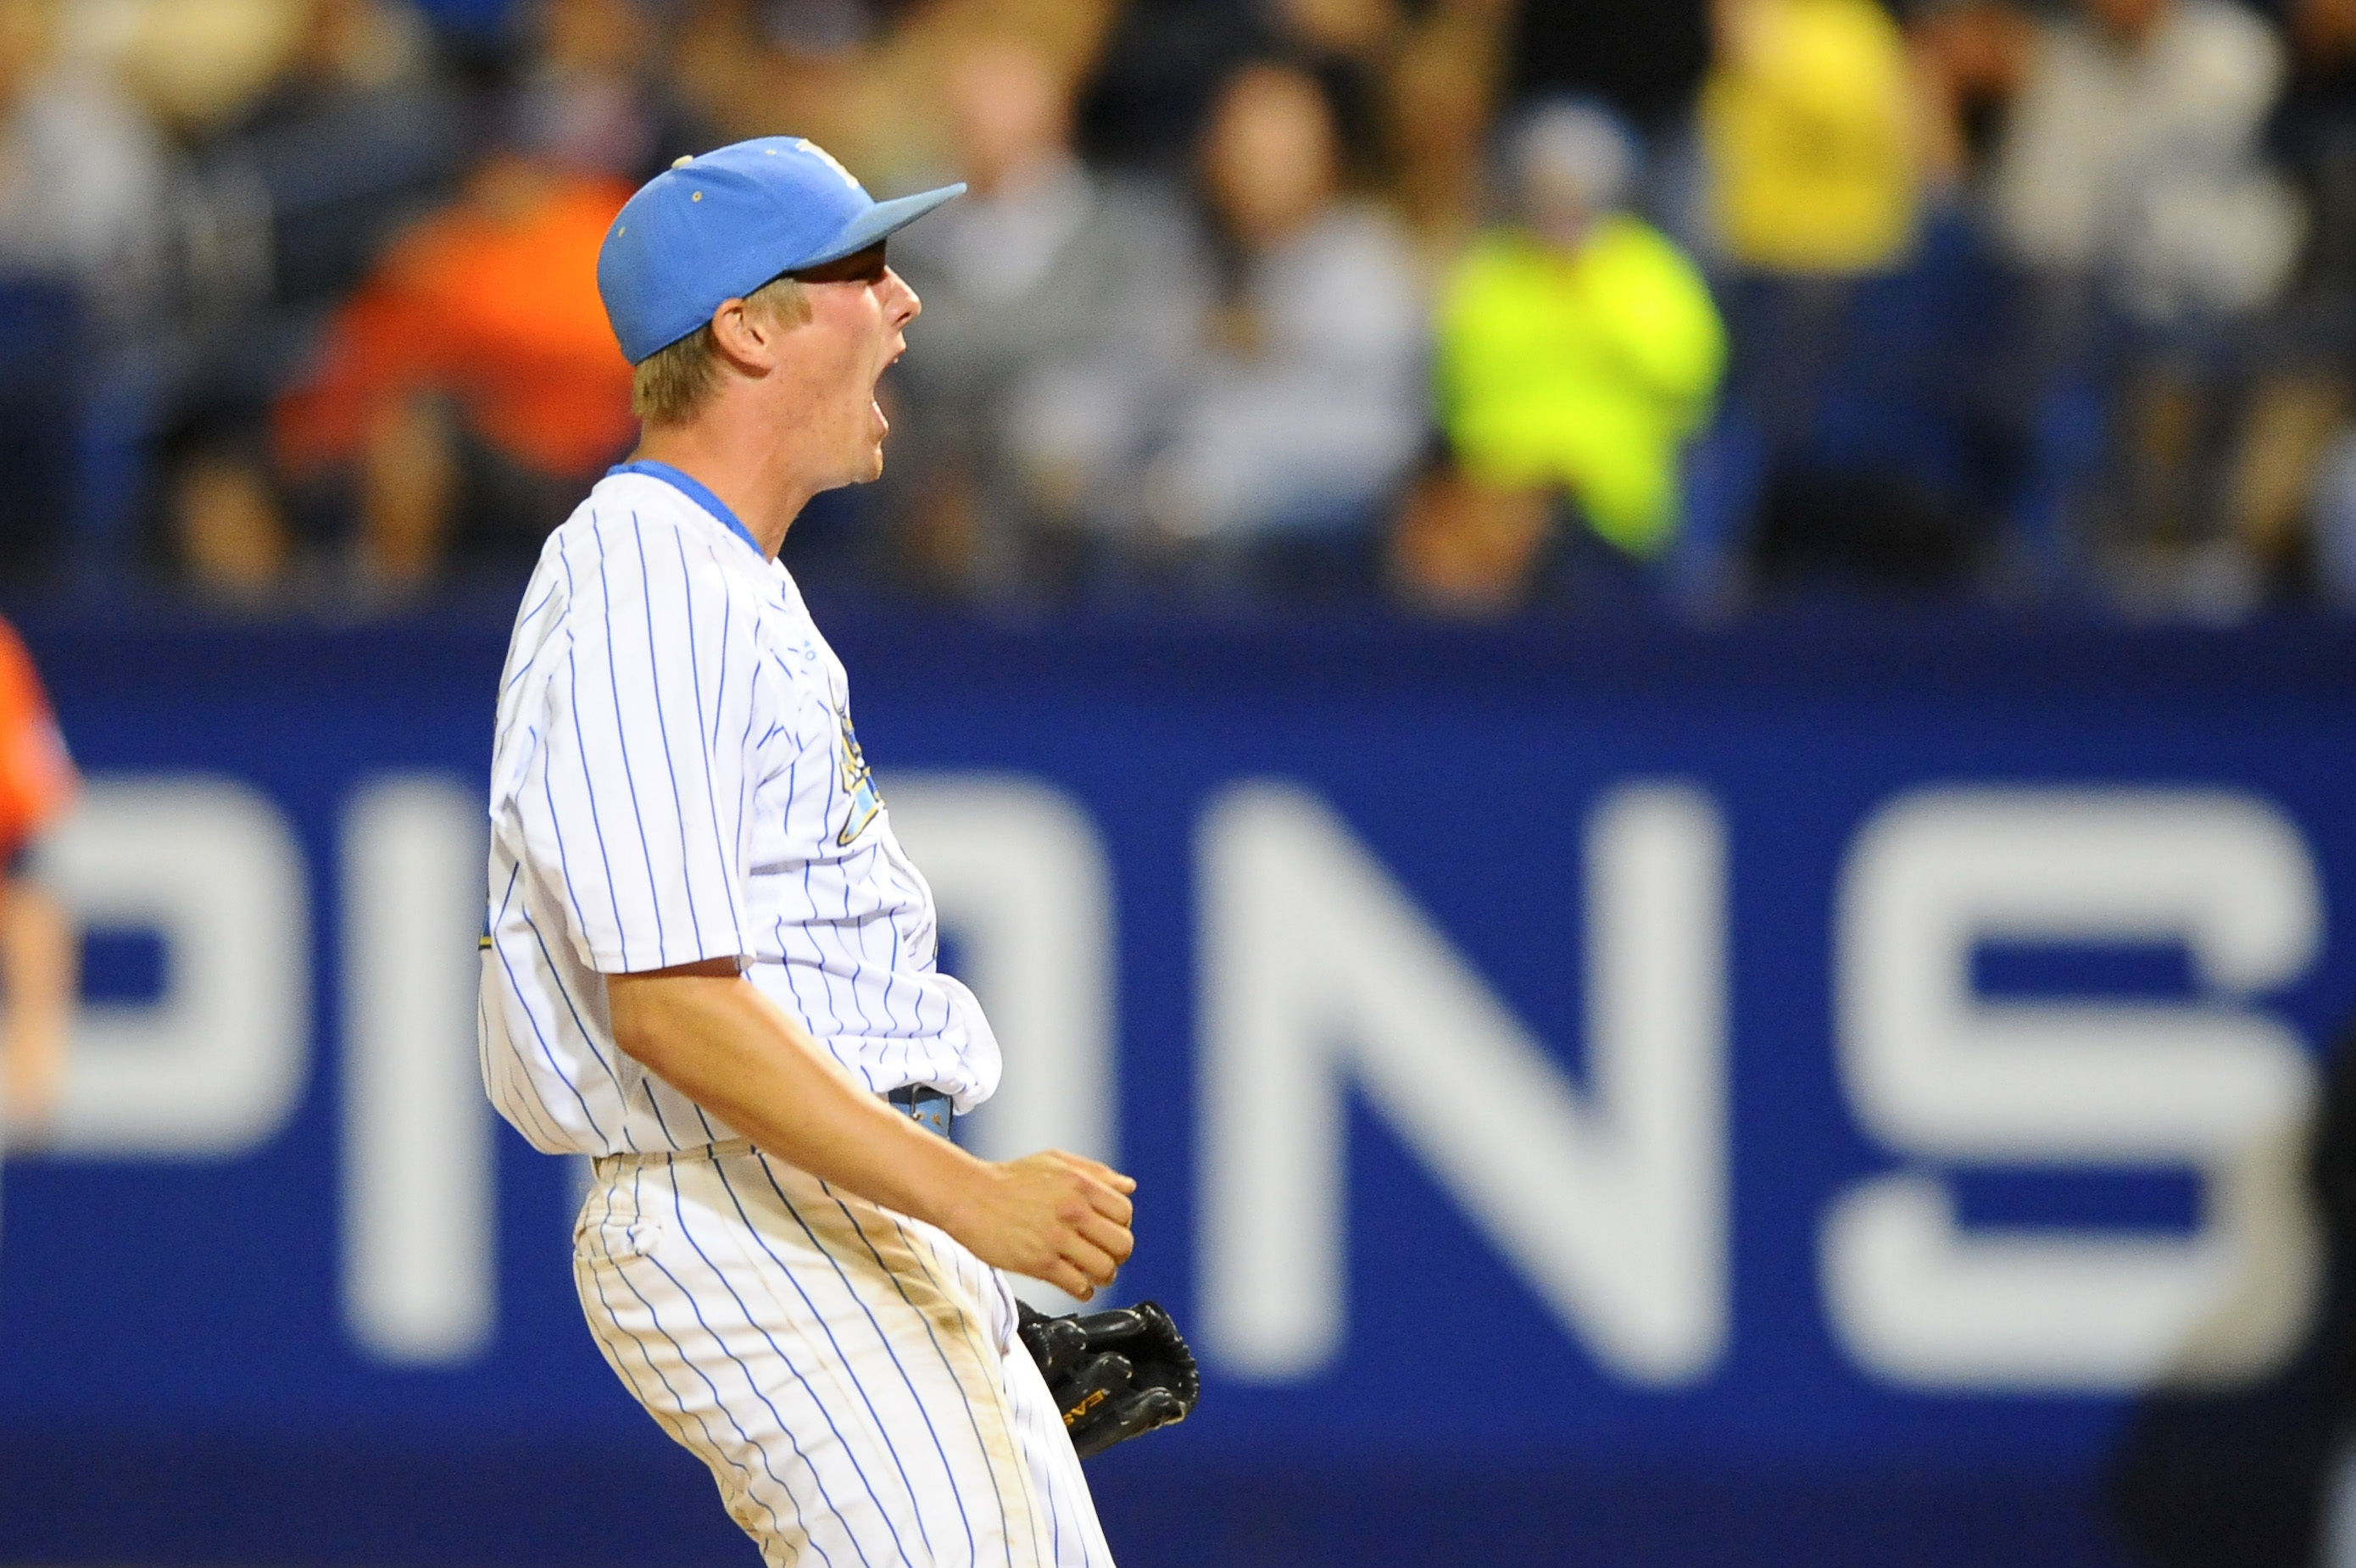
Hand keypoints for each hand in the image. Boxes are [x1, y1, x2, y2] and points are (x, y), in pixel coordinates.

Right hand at [939, 1151, 1135, 1299]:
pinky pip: (1078, 1285)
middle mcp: (1072, 1210)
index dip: (1121, 1224)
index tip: (1109, 1230)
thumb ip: (1095, 1172)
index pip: (1125, 1212)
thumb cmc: (1009, 1179)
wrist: (969, 1196)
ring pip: (1105, 1268)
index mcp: (1079, 1184)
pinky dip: (1084, 1290)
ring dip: (1103, 1275)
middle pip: (1122, 1243)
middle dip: (1118, 1253)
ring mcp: (1056, 1238)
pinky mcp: (1039, 1263)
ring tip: (1092, 1272)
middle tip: (1105, 1255)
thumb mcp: (1055, 1160)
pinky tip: (1077, 1284)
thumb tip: (1128, 1186)